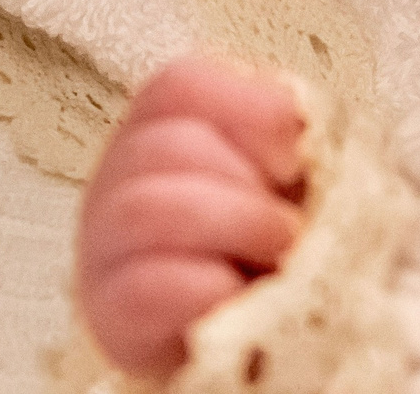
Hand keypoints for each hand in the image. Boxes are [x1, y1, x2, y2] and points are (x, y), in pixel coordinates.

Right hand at [78, 58, 308, 377]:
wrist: (245, 334)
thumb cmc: (270, 245)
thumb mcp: (292, 179)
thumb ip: (298, 139)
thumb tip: (314, 132)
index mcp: (164, 128)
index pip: (181, 84)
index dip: (248, 109)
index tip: (292, 157)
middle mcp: (120, 177)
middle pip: (168, 145)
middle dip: (249, 186)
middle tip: (292, 226)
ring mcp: (105, 246)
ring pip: (147, 206)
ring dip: (235, 229)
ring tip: (278, 259)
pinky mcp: (110, 313)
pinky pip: (144, 288)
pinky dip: (209, 290)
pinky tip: (237, 298)